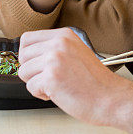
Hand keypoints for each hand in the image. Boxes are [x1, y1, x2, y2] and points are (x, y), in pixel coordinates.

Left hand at [17, 28, 132, 131]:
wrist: (110, 98)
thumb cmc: (95, 81)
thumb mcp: (75, 52)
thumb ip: (54, 49)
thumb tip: (27, 55)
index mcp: (64, 35)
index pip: (27, 38)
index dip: (28, 55)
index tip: (38, 64)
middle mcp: (58, 43)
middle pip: (22, 55)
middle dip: (31, 70)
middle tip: (49, 78)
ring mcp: (54, 59)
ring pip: (24, 72)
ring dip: (36, 83)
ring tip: (57, 85)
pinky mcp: (51, 77)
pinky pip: (30, 87)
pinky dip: (42, 95)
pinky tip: (59, 93)